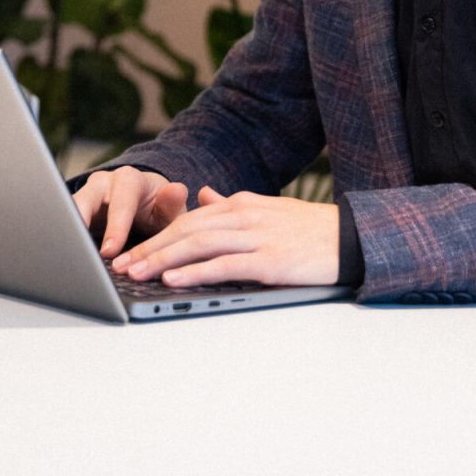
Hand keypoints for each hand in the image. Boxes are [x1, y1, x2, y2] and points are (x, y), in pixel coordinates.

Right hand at [73, 166, 190, 258]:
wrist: (145, 206)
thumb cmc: (158, 209)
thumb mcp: (169, 211)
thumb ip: (173, 204)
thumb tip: (178, 190)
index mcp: (129, 181)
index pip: (121, 201)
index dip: (115, 226)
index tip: (110, 251)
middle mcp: (104, 183)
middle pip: (86, 199)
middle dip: (80, 224)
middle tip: (79, 253)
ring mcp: (86, 195)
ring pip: (68, 209)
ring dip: (66, 231)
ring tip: (63, 256)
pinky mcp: (74, 210)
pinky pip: (64, 222)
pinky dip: (64, 239)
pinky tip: (62, 257)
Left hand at [113, 186, 339, 287]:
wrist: (354, 238)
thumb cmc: (311, 229)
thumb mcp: (268, 209)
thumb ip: (232, 204)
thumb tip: (202, 196)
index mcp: (242, 204)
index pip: (189, 219)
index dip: (157, 235)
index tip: (132, 252)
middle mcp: (245, 216)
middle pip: (186, 231)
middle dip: (150, 248)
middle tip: (121, 265)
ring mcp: (258, 237)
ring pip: (199, 246)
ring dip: (163, 259)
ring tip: (137, 272)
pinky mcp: (270, 260)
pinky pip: (225, 265)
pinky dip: (196, 271)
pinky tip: (174, 279)